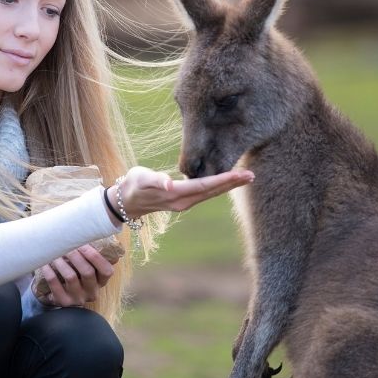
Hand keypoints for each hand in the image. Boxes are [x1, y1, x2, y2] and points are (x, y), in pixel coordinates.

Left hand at [37, 244, 116, 306]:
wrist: (59, 296)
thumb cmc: (74, 274)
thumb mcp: (86, 268)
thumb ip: (89, 255)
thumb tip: (85, 229)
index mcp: (100, 282)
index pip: (106, 271)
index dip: (96, 257)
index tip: (84, 244)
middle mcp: (92, 292)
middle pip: (87, 272)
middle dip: (76, 256)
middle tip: (66, 245)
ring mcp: (77, 298)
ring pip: (70, 277)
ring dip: (61, 261)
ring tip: (54, 252)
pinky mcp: (63, 302)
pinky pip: (55, 284)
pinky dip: (49, 271)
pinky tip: (44, 263)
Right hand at [108, 166, 253, 218]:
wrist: (126, 201)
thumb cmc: (133, 185)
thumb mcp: (140, 179)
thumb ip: (155, 180)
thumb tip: (169, 182)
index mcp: (176, 194)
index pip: (205, 186)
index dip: (223, 180)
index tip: (239, 175)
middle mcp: (184, 202)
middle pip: (212, 191)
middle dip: (232, 183)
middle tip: (251, 175)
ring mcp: (184, 203)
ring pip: (211, 194)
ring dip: (228, 186)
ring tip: (245, 178)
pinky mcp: (184, 201)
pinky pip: (205, 193)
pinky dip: (218, 187)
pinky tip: (227, 181)